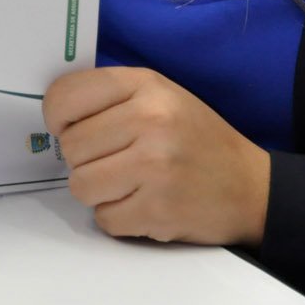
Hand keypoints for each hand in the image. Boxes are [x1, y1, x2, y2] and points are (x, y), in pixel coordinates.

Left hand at [43, 65, 268, 245]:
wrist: (250, 187)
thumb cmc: (196, 139)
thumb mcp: (161, 96)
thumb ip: (112, 98)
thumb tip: (54, 113)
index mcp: (146, 85)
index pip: (65, 96)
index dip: (57, 117)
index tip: (69, 128)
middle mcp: (150, 120)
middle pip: (70, 147)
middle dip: (85, 159)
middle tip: (115, 160)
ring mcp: (154, 167)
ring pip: (80, 185)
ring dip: (98, 191)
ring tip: (128, 183)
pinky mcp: (157, 210)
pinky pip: (104, 218)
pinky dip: (118, 217)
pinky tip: (144, 203)